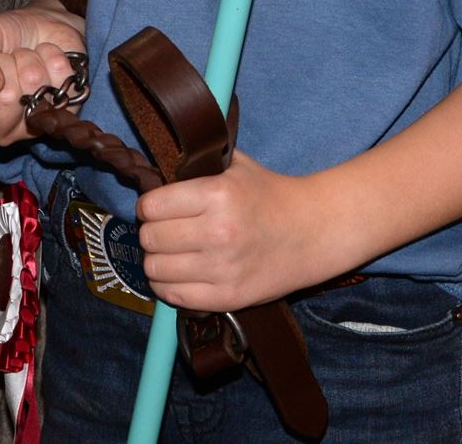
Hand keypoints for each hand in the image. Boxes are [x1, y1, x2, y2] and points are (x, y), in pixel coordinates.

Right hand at [0, 0, 84, 144]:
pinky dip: (52, 56)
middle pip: (7, 98)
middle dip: (7, 65)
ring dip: (30, 59)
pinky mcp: (68, 106)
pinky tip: (45, 60)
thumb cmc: (4, 39)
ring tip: (27, 59)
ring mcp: (38, 118)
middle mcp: (7, 127)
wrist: (39, 27)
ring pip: (35, 82)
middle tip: (8, 61)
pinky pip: (61, 75)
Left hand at [136, 150, 325, 310]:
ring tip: (170, 253)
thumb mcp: (235, 165)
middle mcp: (218, 232)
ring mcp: (223, 268)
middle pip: (150, 238)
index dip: (148, 206)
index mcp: (217, 194)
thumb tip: (155, 166)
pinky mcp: (228, 297)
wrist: (313, 232)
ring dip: (157, 260)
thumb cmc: (270, 195)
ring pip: (156, 269)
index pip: (152, 206)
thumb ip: (196, 163)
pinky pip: (174, 296)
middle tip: (163, 230)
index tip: (155, 207)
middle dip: (151, 232)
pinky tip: (178, 274)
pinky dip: (167, 286)